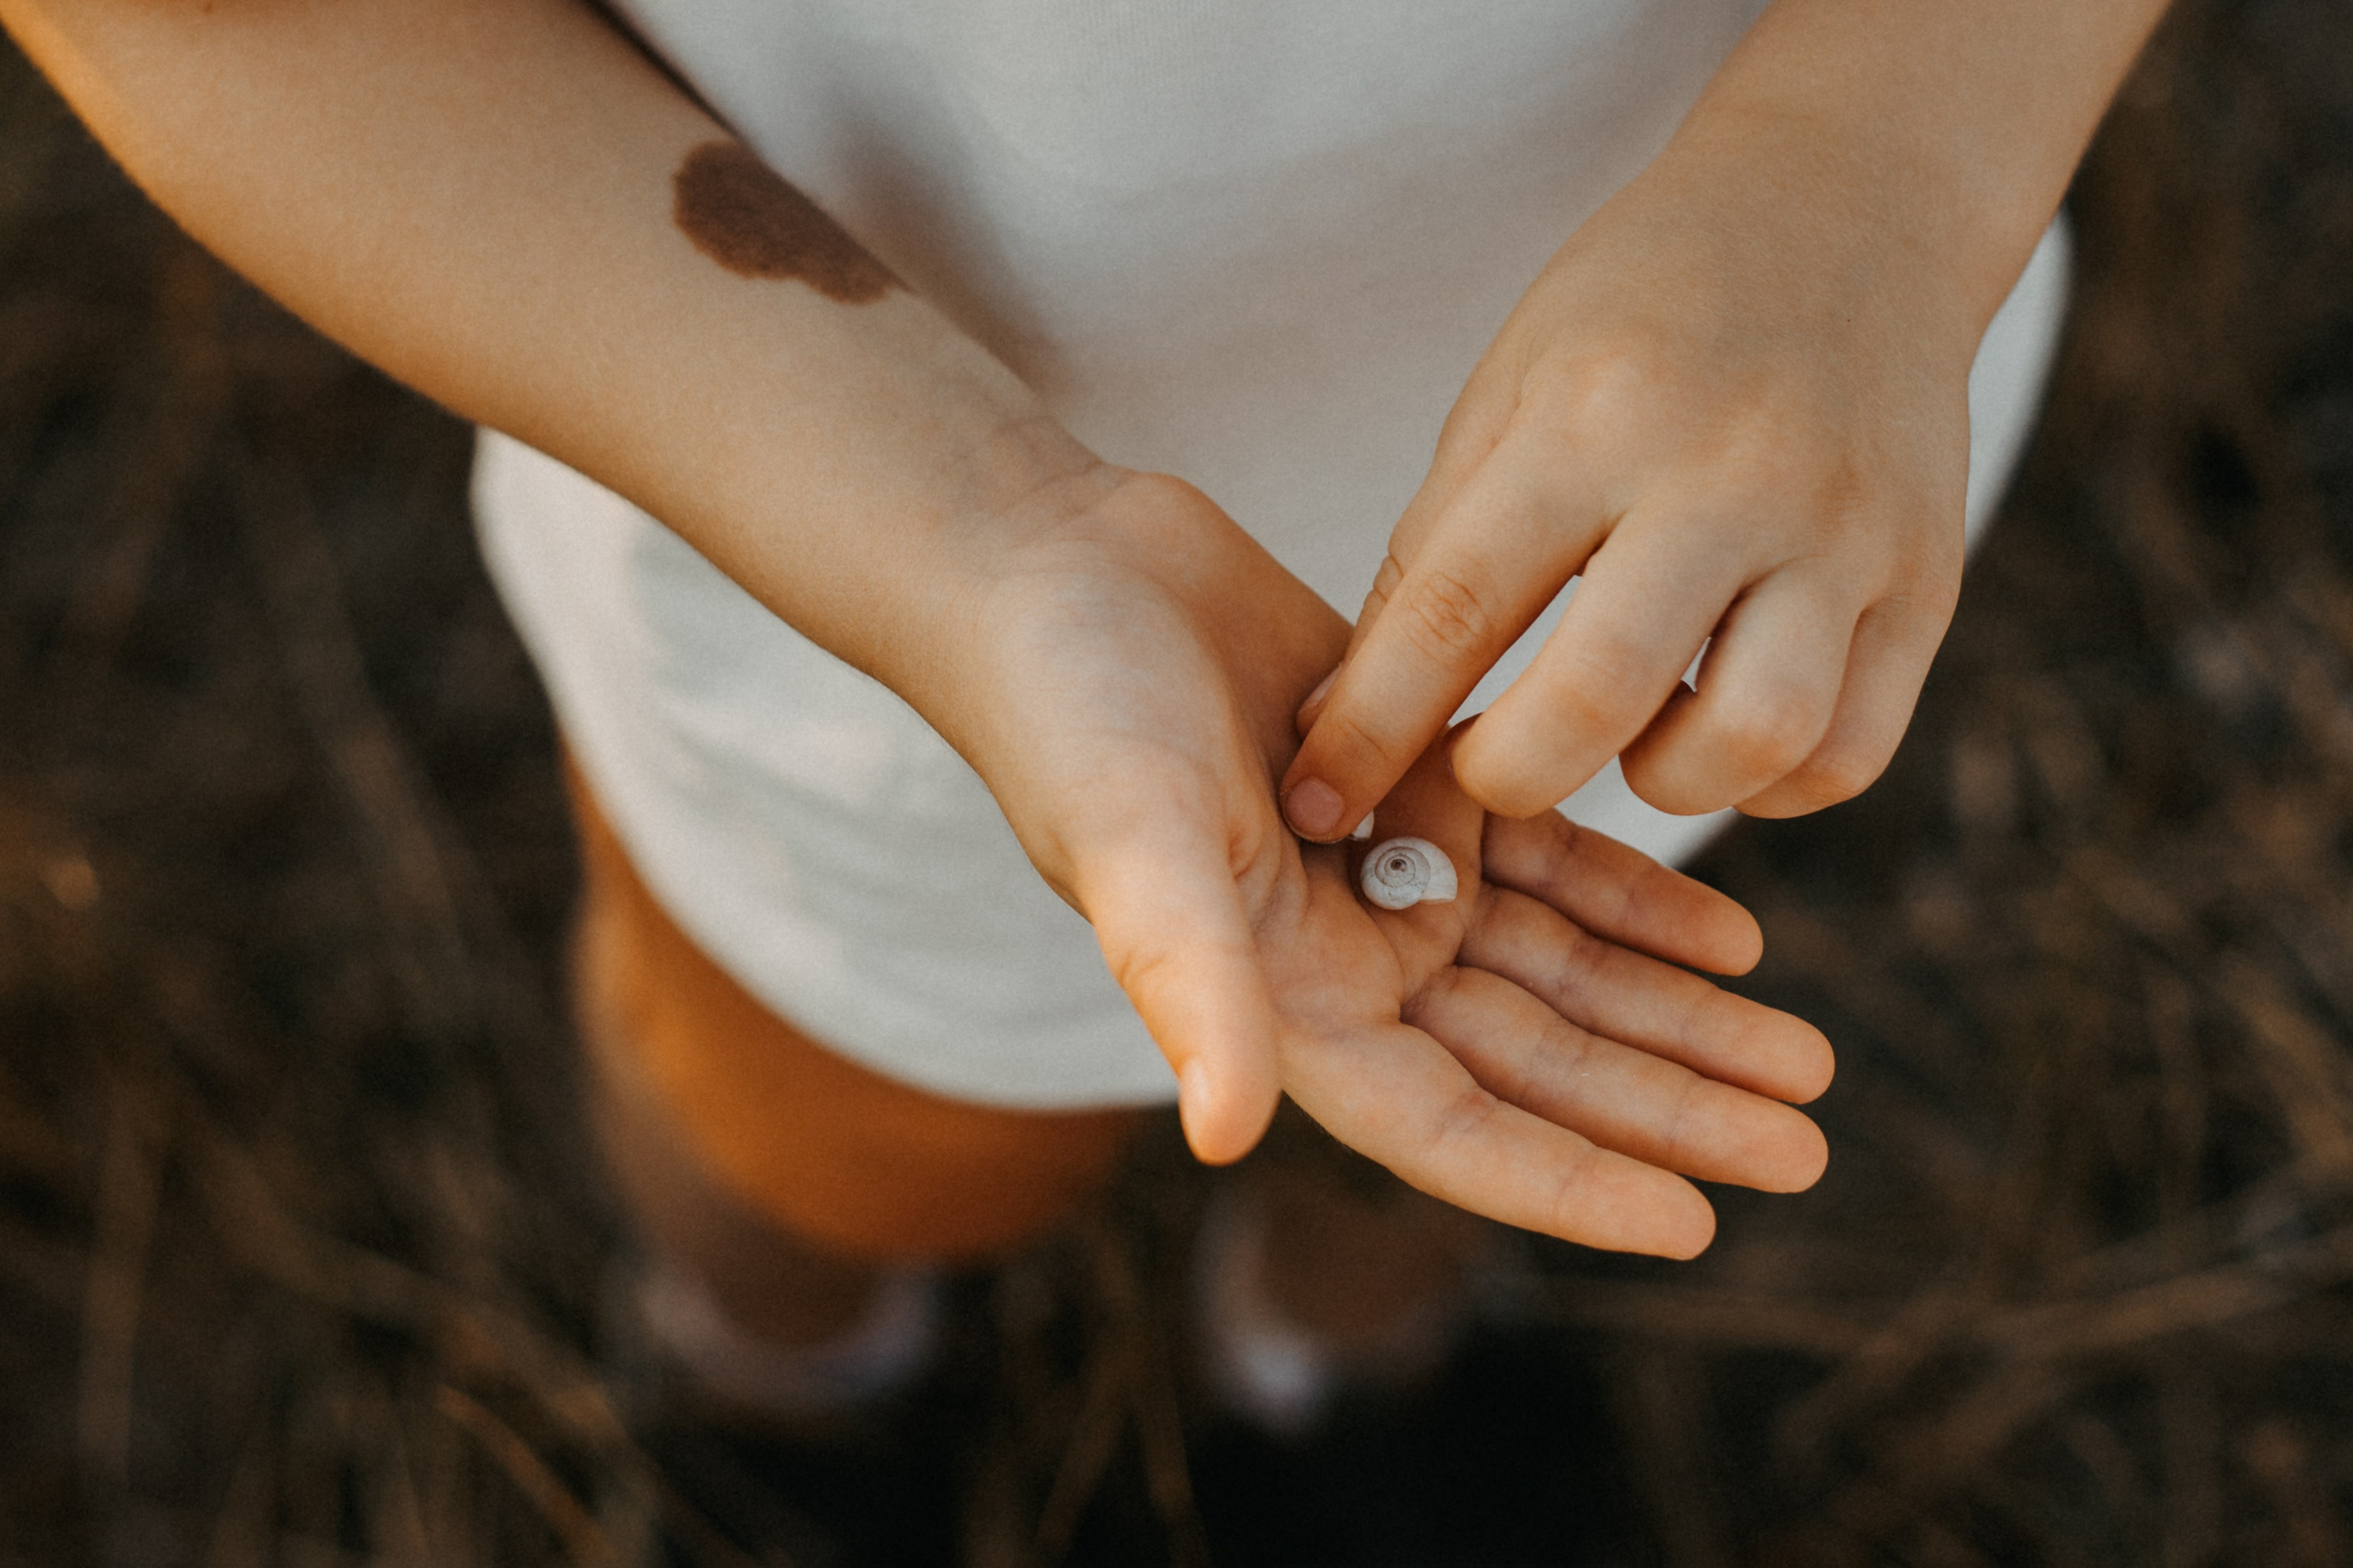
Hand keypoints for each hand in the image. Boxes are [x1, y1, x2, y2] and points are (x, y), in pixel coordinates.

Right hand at [941, 469, 1830, 1254]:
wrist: (1054, 562)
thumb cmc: (1070, 712)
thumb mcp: (1134, 843)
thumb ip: (1189, 983)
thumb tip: (1224, 1134)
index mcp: (1283, 1001)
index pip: (1450, 1124)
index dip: (1569, 1179)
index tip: (1697, 1222)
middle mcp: (1344, 957)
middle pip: (1538, 1058)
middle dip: (1667, 1105)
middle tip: (1806, 1144)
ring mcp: (1386, 872)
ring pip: (1563, 966)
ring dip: (1676, 1011)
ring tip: (1801, 1055)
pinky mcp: (1418, 783)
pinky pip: (1551, 860)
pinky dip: (1636, 897)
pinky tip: (1733, 935)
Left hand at [1282, 134, 1982, 837]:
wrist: (1853, 210)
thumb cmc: (1643, 317)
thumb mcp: (1512, 391)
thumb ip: (1436, 556)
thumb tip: (1342, 725)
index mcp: (1594, 414)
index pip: (1457, 608)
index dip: (1371, 729)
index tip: (1317, 802)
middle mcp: (1730, 472)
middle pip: (1603, 697)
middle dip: (1511, 775)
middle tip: (1487, 768)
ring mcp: (1845, 530)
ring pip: (1754, 741)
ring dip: (1661, 781)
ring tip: (1624, 734)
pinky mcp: (1927, 580)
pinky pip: (1845, 751)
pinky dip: (1767, 781)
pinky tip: (1716, 731)